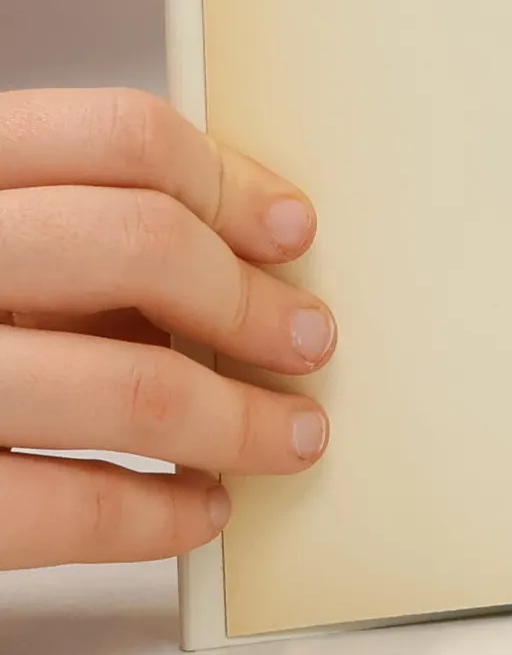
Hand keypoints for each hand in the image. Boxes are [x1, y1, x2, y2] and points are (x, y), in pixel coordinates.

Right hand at [0, 89, 333, 566]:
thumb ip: (60, 231)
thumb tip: (237, 256)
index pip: (117, 136)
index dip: (229, 181)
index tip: (292, 229)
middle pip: (140, 247)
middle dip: (250, 303)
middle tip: (308, 340)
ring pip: (132, 388)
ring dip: (239, 420)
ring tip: (287, 435)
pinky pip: (67, 511)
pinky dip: (160, 518)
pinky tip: (197, 508)